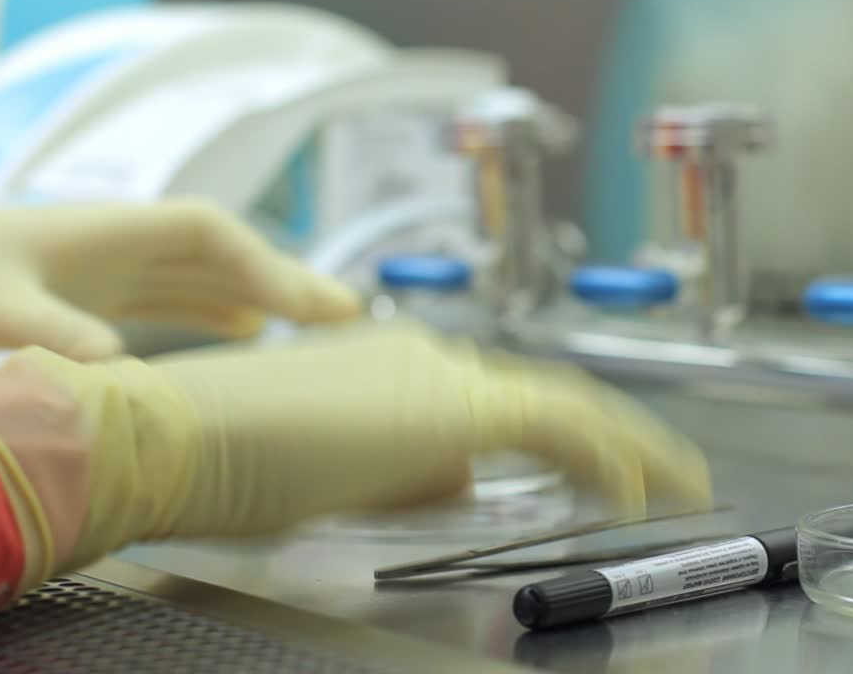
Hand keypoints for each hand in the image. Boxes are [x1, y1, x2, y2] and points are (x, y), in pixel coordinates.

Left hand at [0, 200, 361, 359]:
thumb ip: (52, 328)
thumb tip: (121, 361)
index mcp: (105, 232)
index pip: (209, 236)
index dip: (266, 266)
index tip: (312, 308)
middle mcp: (117, 243)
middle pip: (222, 254)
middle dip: (285, 278)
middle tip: (348, 313)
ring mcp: (105, 265)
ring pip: (203, 273)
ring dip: (259, 292)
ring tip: (315, 322)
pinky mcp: (89, 289)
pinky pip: (173, 294)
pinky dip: (215, 308)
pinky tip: (241, 328)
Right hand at [0, 324, 712, 579]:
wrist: (174, 432)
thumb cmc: (231, 456)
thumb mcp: (335, 471)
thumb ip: (408, 470)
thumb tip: (461, 487)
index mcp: (404, 369)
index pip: (510, 400)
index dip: (569, 433)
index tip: (605, 464)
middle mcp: (433, 360)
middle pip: (553, 396)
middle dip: (621, 437)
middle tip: (669, 471)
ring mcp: (445, 377)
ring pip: (567, 407)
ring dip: (630, 449)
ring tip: (678, 485)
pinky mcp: (452, 407)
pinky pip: (557, 428)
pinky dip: (605, 460)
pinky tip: (638, 493)